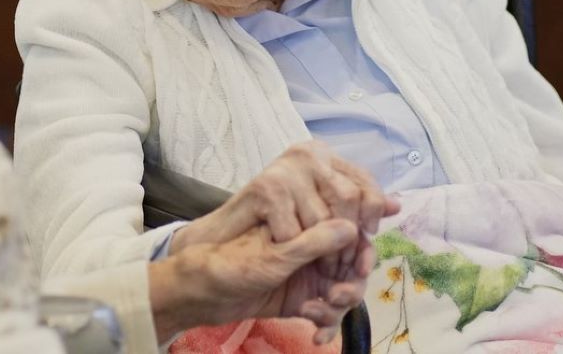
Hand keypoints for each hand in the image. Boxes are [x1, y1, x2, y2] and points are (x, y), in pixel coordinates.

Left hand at [150, 219, 359, 343]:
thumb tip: (351, 227)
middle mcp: (311, 250)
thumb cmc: (232, 262)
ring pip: (342, 292)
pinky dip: (327, 324)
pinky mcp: (301, 301)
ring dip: (337, 307)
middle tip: (337, 296)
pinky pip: (327, 313)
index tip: (358, 269)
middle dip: (351, 285)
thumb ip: (312, 242)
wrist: (202, 295)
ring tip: (316, 312)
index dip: (360, 251)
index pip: (348, 233)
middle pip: (351, 267)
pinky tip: (317, 335)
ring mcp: (308, 277)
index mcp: (304, 227)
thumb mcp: (275, 253)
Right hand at [173, 142, 398, 278]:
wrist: (219, 244)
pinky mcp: (265, 187)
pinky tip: (282, 252)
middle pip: (350, 198)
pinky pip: (295, 232)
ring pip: (324, 220)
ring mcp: (285, 169)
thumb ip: (354, 208)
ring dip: (319, 252)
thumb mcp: (318, 216)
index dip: (371, 216)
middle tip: (338, 263)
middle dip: (347, 240)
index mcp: (321, 156)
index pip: (365, 184)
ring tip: (312, 263)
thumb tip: (396, 205)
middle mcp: (306, 154)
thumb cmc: (270, 230)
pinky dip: (289, 250)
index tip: (364, 240)